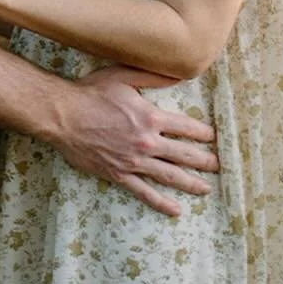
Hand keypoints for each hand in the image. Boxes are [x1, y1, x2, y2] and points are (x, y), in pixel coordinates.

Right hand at [54, 63, 218, 218]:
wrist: (63, 116)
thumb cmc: (91, 93)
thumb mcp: (123, 75)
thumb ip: (153, 76)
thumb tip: (179, 74)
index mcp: (150, 117)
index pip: (187, 127)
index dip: (204, 133)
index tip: (215, 137)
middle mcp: (147, 142)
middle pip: (184, 154)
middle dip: (205, 160)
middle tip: (219, 166)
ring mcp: (134, 161)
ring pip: (170, 176)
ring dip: (191, 183)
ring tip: (206, 189)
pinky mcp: (119, 174)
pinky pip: (144, 192)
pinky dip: (161, 203)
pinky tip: (175, 210)